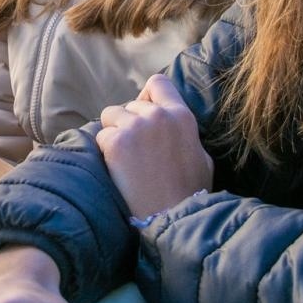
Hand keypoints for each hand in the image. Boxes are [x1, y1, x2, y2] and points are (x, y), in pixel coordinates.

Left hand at [96, 74, 212, 220]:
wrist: (171, 219)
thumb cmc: (189, 194)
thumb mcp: (202, 158)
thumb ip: (186, 135)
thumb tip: (173, 126)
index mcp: (182, 116)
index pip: (158, 83)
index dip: (147, 96)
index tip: (143, 113)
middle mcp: (158, 115)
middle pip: (130, 104)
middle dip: (128, 122)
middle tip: (134, 151)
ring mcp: (135, 127)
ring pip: (110, 115)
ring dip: (114, 133)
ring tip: (125, 160)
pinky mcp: (116, 143)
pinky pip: (100, 136)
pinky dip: (105, 150)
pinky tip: (117, 169)